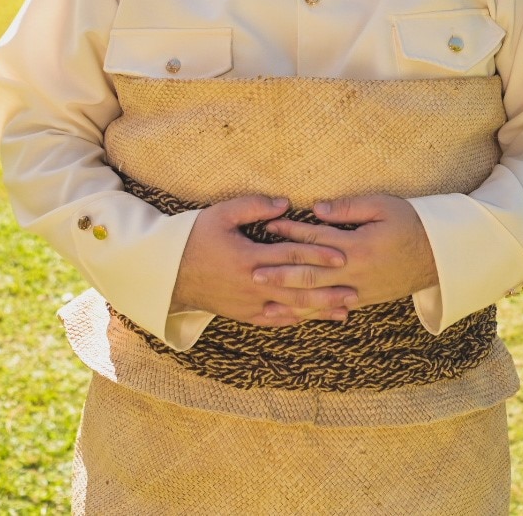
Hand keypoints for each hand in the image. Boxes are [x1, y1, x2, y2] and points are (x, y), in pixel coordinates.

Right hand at [171, 194, 357, 325]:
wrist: (167, 273)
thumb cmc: (194, 238)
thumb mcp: (220, 214)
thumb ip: (253, 207)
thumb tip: (285, 203)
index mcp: (248, 257)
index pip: (291, 255)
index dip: (318, 254)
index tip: (342, 255)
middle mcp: (251, 284)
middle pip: (297, 287)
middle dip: (328, 289)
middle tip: (355, 289)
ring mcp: (247, 303)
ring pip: (290, 308)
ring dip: (318, 310)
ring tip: (345, 309)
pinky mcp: (242, 314)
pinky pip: (273, 320)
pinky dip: (294, 319)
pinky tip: (312, 319)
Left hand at [258, 195, 438, 307]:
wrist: (439, 256)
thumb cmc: (411, 224)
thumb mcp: (383, 206)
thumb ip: (348, 208)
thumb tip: (316, 208)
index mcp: (358, 246)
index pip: (317, 238)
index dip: (291, 232)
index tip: (268, 227)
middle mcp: (355, 272)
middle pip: (311, 274)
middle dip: (280, 273)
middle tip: (253, 273)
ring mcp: (359, 291)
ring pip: (318, 299)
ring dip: (290, 300)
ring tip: (265, 302)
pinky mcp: (363, 301)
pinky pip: (331, 309)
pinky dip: (310, 314)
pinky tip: (292, 316)